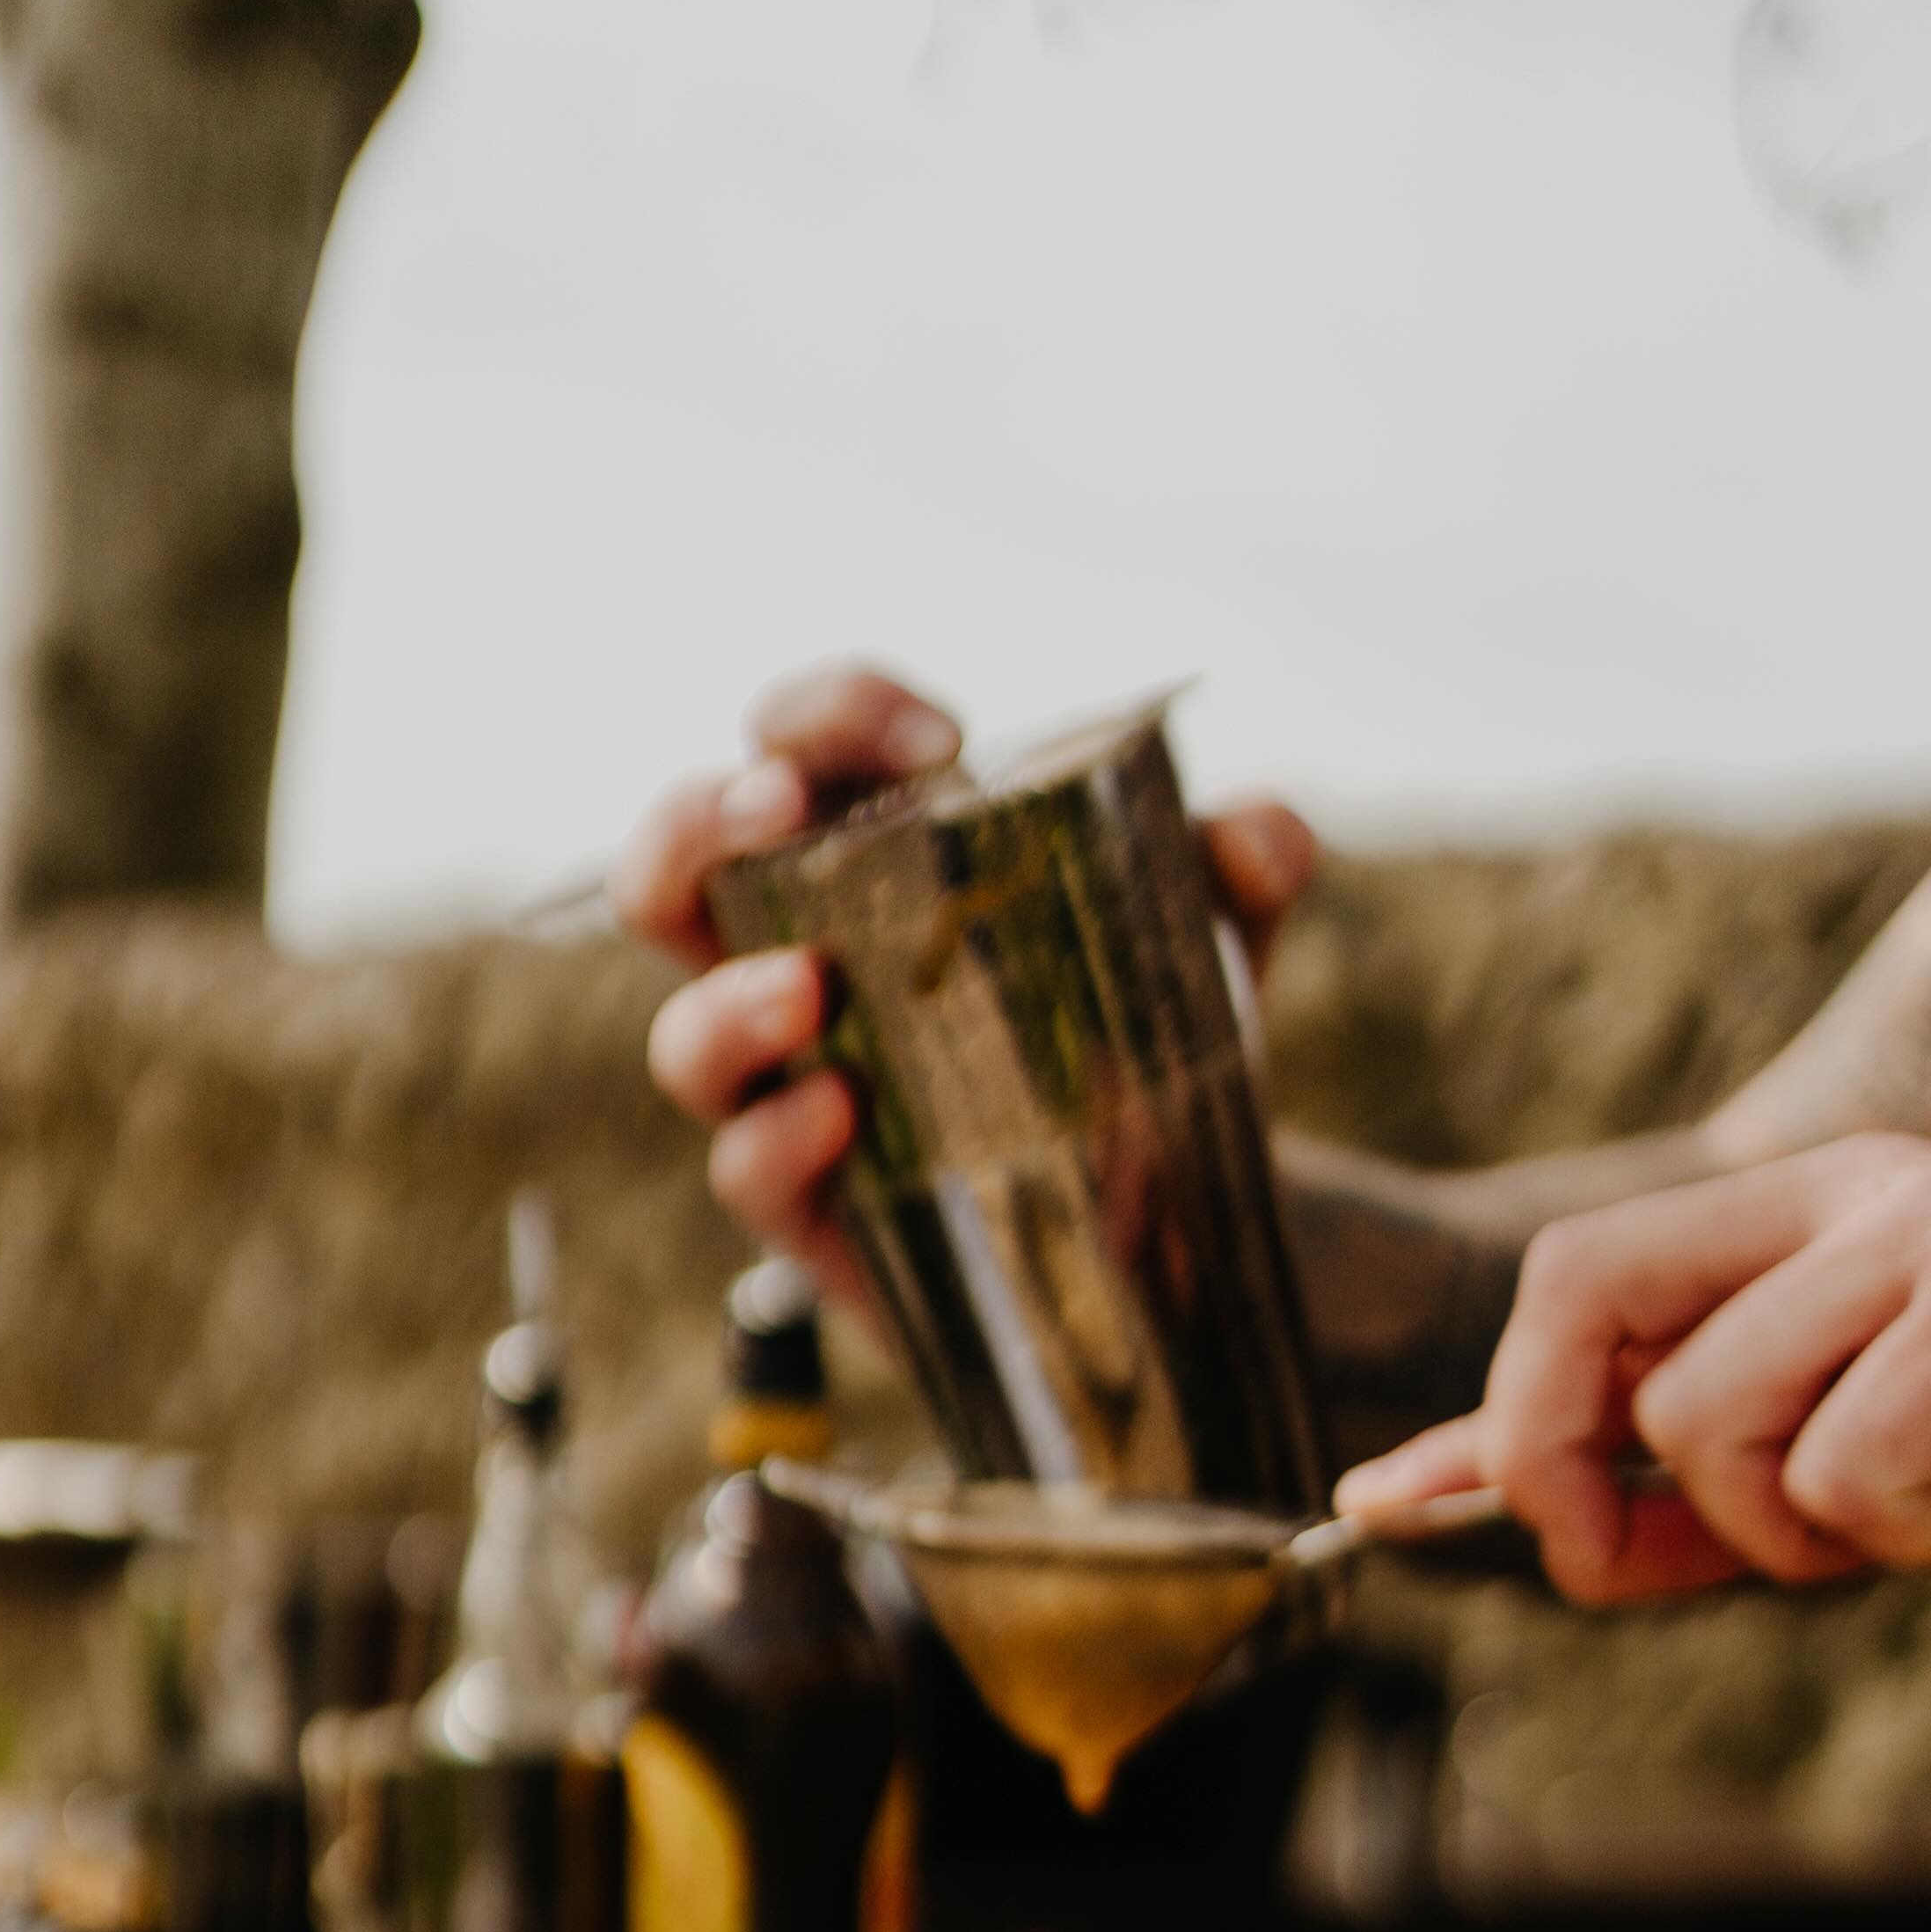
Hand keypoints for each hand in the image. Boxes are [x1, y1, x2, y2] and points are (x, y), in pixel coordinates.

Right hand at [615, 664, 1317, 1317]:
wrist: (1177, 1217)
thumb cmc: (1146, 1034)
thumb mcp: (1209, 934)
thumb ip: (1243, 863)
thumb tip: (1257, 836)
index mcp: (864, 860)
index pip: (800, 745)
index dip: (837, 714)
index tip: (946, 741)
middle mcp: (796, 961)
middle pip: (673, 867)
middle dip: (702, 819)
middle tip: (780, 811)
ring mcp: (788, 1091)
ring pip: (684, 1036)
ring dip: (724, 999)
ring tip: (809, 991)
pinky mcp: (810, 1209)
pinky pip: (747, 1167)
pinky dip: (779, 1136)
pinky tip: (843, 1114)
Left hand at [1331, 1138, 1930, 1604]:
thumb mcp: (1880, 1479)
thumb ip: (1716, 1494)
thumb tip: (1540, 1527)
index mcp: (1814, 1218)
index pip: (1586, 1286)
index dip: (1479, 1412)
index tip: (1376, 1502)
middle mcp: (1853, 1198)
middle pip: (1580, 1297)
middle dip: (1550, 1455)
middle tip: (1630, 1561)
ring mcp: (1920, 1234)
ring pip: (1710, 1421)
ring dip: (1789, 1530)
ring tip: (1925, 1514)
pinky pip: (1844, 1471)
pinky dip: (1908, 1534)